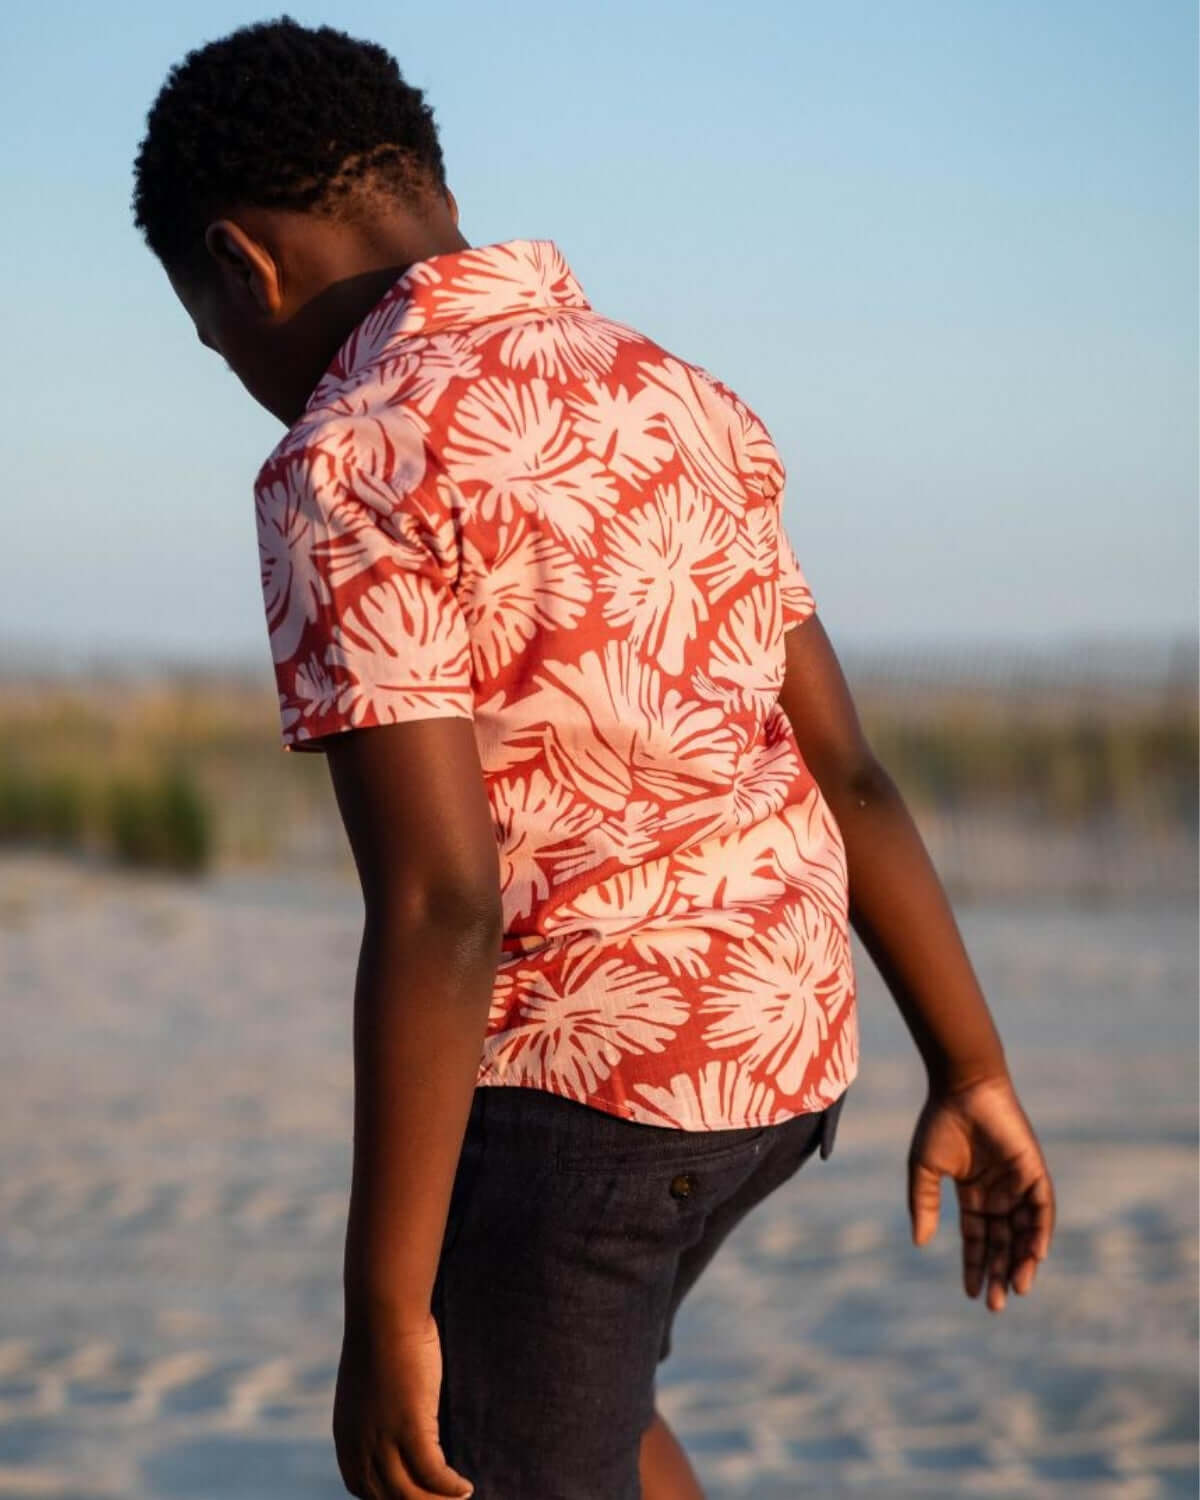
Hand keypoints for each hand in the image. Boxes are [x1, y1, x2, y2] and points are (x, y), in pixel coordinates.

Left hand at [333, 1306, 473, 1498]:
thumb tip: (397, 1420)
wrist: (384, 1314)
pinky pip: (433, 1473)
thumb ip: (375, 1414)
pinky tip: (466, 1488)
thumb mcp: (369, 1388)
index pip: (363, 1489)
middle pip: (389, 1499)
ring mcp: (383, 1440)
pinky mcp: (410, 1428)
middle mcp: (360, 1447)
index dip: (390, 1499)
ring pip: (411, 1495)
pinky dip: (450, 1487)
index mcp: (347, 1439)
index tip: (417, 1496)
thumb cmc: (381, 1340)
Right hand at [907, 1072, 1055, 1311]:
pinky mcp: (1034, 1170)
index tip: (971, 1294)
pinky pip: (1042, 1208)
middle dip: (999, 1272)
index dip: (975, 1266)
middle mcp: (999, 1193)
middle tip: (996, 1305)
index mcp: (973, 1193)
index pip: (978, 1238)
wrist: (961, 1087)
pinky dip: (1040, 1232)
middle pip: (1003, 1242)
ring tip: (1017, 1288)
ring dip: (1022, 1260)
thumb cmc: (940, 1122)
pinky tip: (1034, 1255)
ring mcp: (1018, 1183)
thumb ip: (924, 1204)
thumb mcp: (925, 1169)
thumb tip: (922, 1243)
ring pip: (1025, 1231)